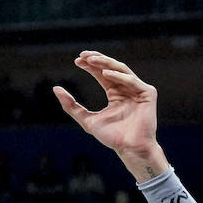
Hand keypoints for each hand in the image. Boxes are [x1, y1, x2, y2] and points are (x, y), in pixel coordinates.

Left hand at [53, 52, 162, 169]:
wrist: (129, 148)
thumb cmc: (111, 136)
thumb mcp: (86, 120)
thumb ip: (71, 106)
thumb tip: (56, 89)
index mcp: (115, 93)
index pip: (101, 74)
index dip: (90, 66)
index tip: (77, 60)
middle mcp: (126, 89)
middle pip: (111, 68)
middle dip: (97, 60)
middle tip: (83, 55)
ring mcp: (138, 90)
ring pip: (121, 70)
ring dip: (106, 63)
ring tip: (92, 60)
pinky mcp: (147, 94)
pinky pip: (132, 81)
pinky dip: (119, 76)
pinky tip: (105, 73)